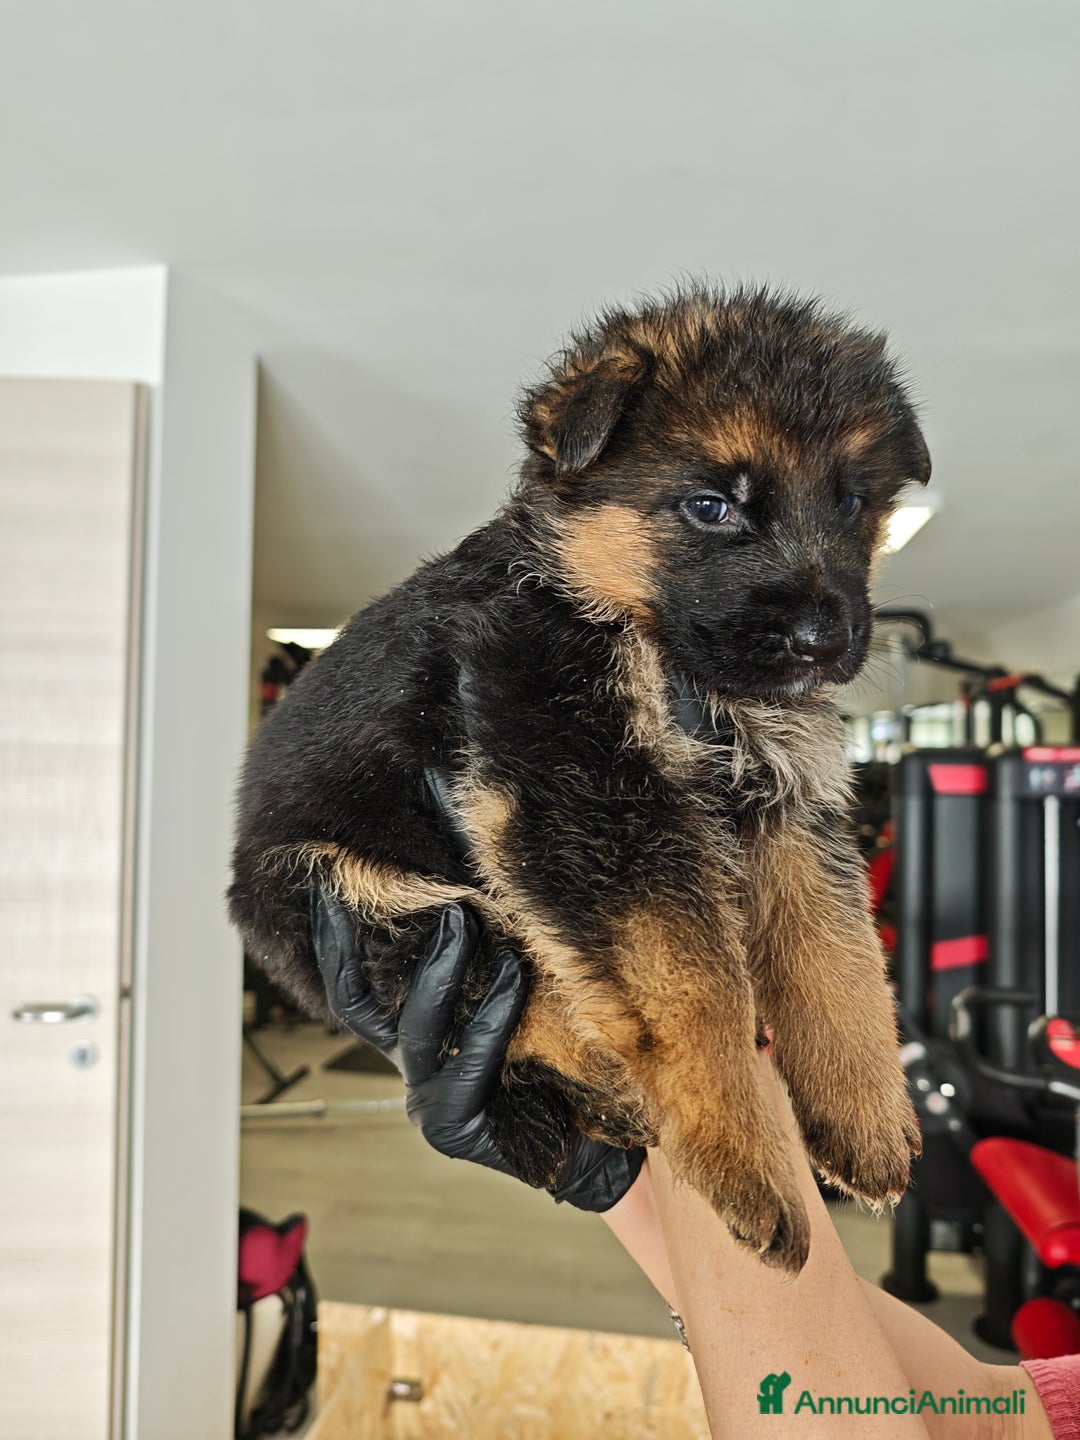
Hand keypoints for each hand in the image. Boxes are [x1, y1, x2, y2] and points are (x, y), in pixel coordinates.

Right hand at [311, 884, 643, 1209]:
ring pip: (420, 1031)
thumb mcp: (506, 1005)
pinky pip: (474, 1060)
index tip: (327, 890)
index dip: (333, 945)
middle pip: (365, 1009)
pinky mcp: (458, 1131)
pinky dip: (494, 1013)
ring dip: (441, 969)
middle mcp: (410, 1075)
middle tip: (404, 888)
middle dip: (369, 945)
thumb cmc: (554, 1064)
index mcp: (410, 1046)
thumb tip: (469, 889)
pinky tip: (515, 972)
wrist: (594, 1142)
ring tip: (462, 919)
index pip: (354, 994)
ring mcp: (429, 1106)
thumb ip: (477, 967)